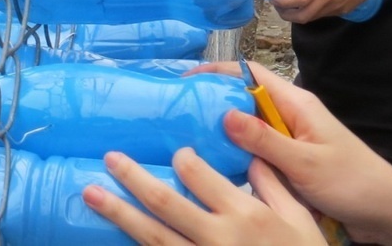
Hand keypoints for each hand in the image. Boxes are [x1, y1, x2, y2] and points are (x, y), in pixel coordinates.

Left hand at [82, 148, 324, 245]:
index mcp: (244, 214)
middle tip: (109, 159)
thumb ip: (274, 186)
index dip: (182, 160)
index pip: (200, 176)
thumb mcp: (301, 221)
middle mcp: (216, 237)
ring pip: (151, 236)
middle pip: (165, 202)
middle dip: (133, 178)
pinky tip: (113, 238)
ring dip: (118, 213)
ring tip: (90, 194)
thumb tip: (252, 156)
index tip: (176, 154)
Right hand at [197, 63, 391, 241]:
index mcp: (297, 104)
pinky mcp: (292, 163)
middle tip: (178, 111)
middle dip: (214, 100)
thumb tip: (224, 113)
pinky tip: (217, 166)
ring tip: (187, 137)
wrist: (388, 213)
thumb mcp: (305, 163)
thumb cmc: (354, 183)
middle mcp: (292, 117)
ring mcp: (292, 140)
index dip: (218, 71)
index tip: (187, 77)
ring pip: (249, 128)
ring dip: (223, 130)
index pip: (251, 74)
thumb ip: (265, 139)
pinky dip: (238, 154)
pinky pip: (258, 152)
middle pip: (245, 98)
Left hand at [270, 0, 387, 23]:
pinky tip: (309, 2)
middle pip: (302, 17)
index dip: (282, 3)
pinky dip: (311, 13)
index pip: (297, 0)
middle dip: (286, 14)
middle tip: (278, 5)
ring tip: (290, 5)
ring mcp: (336, 6)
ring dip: (298, 15)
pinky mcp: (343, 9)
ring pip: (312, 18)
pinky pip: (323, 15)